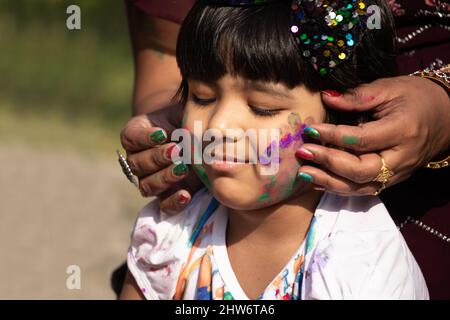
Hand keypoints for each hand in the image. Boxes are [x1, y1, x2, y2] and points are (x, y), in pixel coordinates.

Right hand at [120, 103, 202, 212]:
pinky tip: (186, 194)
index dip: (145, 138)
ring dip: (165, 177)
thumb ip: (182, 111)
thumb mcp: (185, 110)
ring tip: (183, 168)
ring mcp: (150, 180)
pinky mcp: (167, 195)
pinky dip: (173, 202)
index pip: (131, 137)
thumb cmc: (189, 118)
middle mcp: (137, 160)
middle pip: (138, 164)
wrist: (201, 136)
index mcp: (135, 135)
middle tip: (177, 150)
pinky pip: (163, 205)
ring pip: (147, 185)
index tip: (163, 133)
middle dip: (157, 157)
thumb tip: (191, 115)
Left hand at [296, 75, 449, 195]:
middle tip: (303, 152)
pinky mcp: (392, 181)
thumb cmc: (415, 98)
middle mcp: (401, 157)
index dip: (333, 136)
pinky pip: (364, 190)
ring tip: (303, 172)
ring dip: (329, 181)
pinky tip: (318, 181)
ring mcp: (398, 173)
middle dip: (329, 162)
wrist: (445, 118)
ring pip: (361, 186)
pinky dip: (339, 188)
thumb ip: (357, 96)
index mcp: (404, 130)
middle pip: (361, 170)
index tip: (310, 129)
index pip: (363, 139)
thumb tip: (325, 96)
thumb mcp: (389, 88)